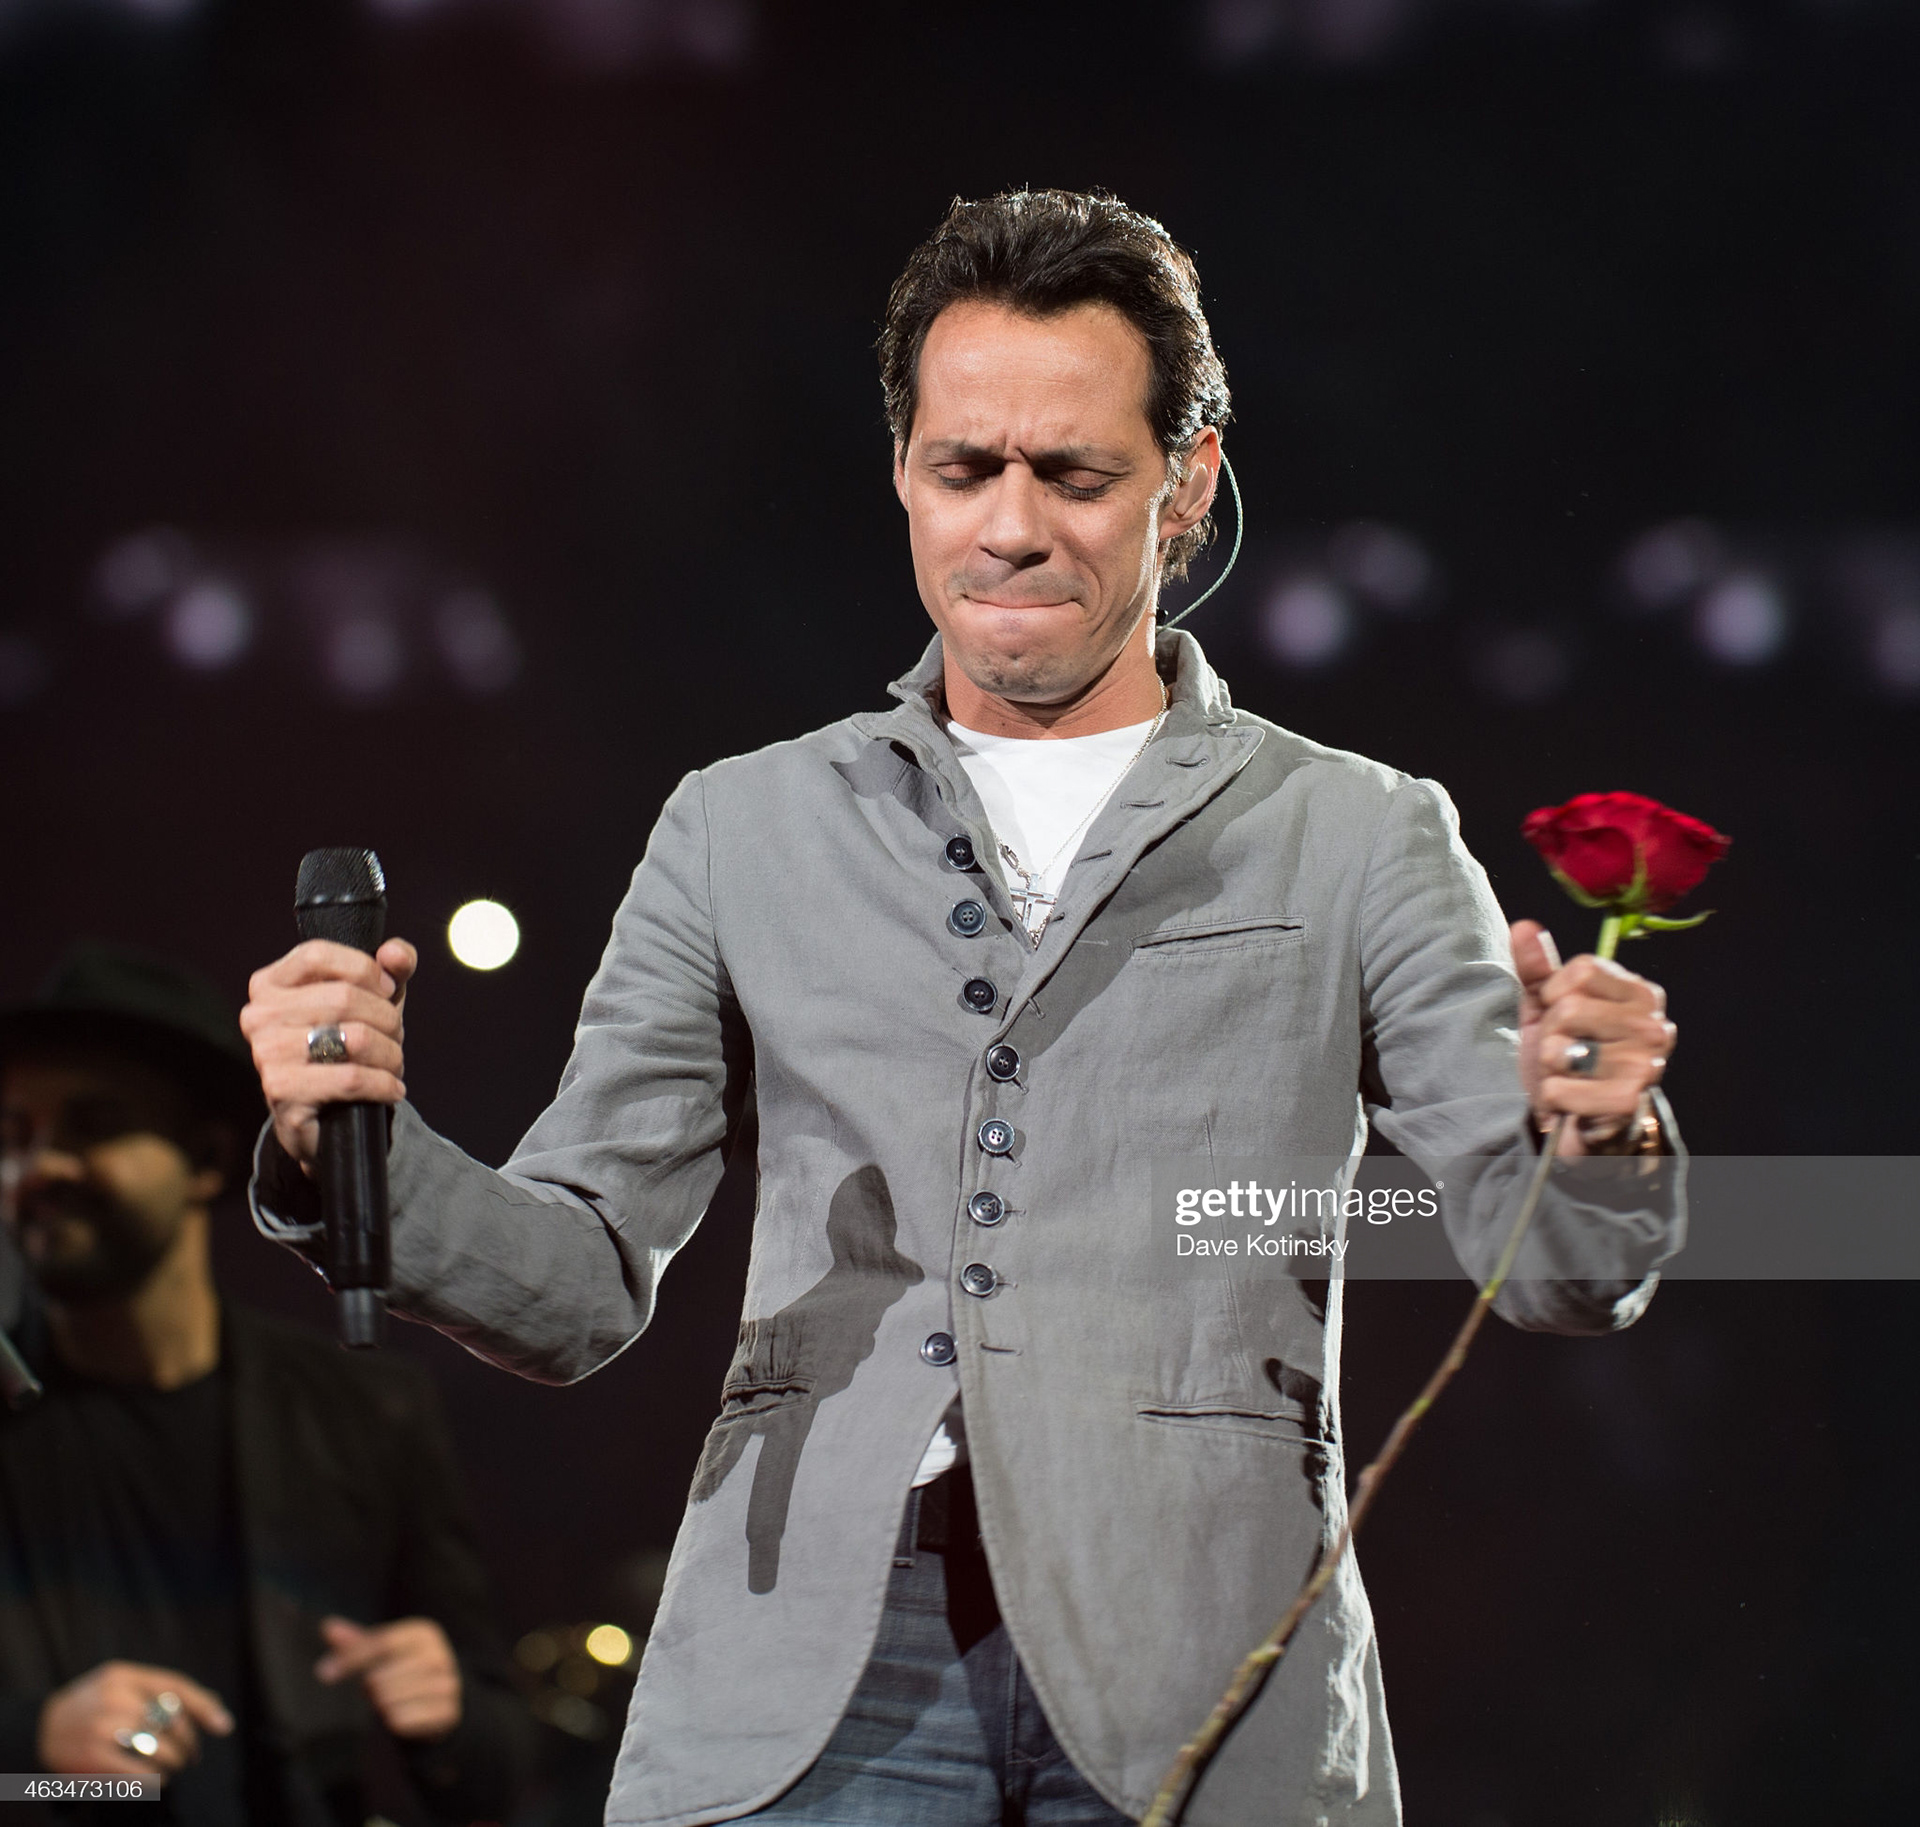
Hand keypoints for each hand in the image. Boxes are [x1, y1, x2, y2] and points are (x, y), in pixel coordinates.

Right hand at [38, 1662, 232, 1779]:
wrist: (39, 1728)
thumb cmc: (93, 1705)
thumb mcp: (122, 1685)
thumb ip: (163, 1693)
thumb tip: (217, 1715)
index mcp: (124, 1676)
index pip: (175, 1687)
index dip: (203, 1708)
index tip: (224, 1726)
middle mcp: (114, 1697)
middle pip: (170, 1721)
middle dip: (188, 1743)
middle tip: (191, 1755)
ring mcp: (101, 1727)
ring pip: (158, 1747)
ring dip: (173, 1762)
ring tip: (174, 1767)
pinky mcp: (91, 1757)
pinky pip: (136, 1771)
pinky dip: (154, 1779)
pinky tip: (157, 1780)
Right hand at [241, 938, 416, 1167]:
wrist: (326, 1116)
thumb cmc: (346, 1047)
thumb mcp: (372, 1000)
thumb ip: (391, 969)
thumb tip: (394, 954)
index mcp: (271, 984)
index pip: (318, 955)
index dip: (364, 969)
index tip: (386, 990)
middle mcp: (259, 1015)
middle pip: (343, 997)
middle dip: (387, 1018)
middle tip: (396, 1036)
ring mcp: (266, 1054)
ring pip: (354, 1038)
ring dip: (390, 1054)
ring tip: (392, 1063)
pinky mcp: (283, 1091)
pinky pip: (352, 1078)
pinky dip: (384, 1083)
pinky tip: (391, 1088)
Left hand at [315, 1616, 460, 1741]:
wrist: (444, 1698)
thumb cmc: (404, 1670)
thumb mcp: (384, 1653)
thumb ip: (357, 1642)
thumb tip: (327, 1626)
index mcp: (424, 1634)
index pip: (382, 1642)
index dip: (351, 1658)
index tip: (323, 1672)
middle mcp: (439, 1655)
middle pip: (384, 1675)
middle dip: (369, 1686)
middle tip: (370, 1691)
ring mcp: (447, 1684)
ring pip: (394, 1699)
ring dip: (380, 1704)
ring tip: (383, 1702)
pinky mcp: (448, 1712)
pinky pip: (407, 1720)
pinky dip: (395, 1721)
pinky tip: (395, 1718)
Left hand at [1509, 919, 1676, 1158]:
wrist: (1582, 1121)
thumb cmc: (1567, 1056)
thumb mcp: (1546, 1007)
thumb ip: (1537, 968)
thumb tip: (1524, 926)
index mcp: (1640, 994)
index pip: (1580, 970)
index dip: (1554, 992)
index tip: (1559, 1013)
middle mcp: (1654, 1026)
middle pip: (1569, 1008)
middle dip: (1550, 1034)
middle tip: (1564, 1052)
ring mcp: (1645, 1066)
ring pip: (1562, 1050)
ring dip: (1550, 1069)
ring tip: (1568, 1076)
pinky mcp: (1628, 1103)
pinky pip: (1561, 1090)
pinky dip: (1553, 1098)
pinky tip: (1569, 1103)